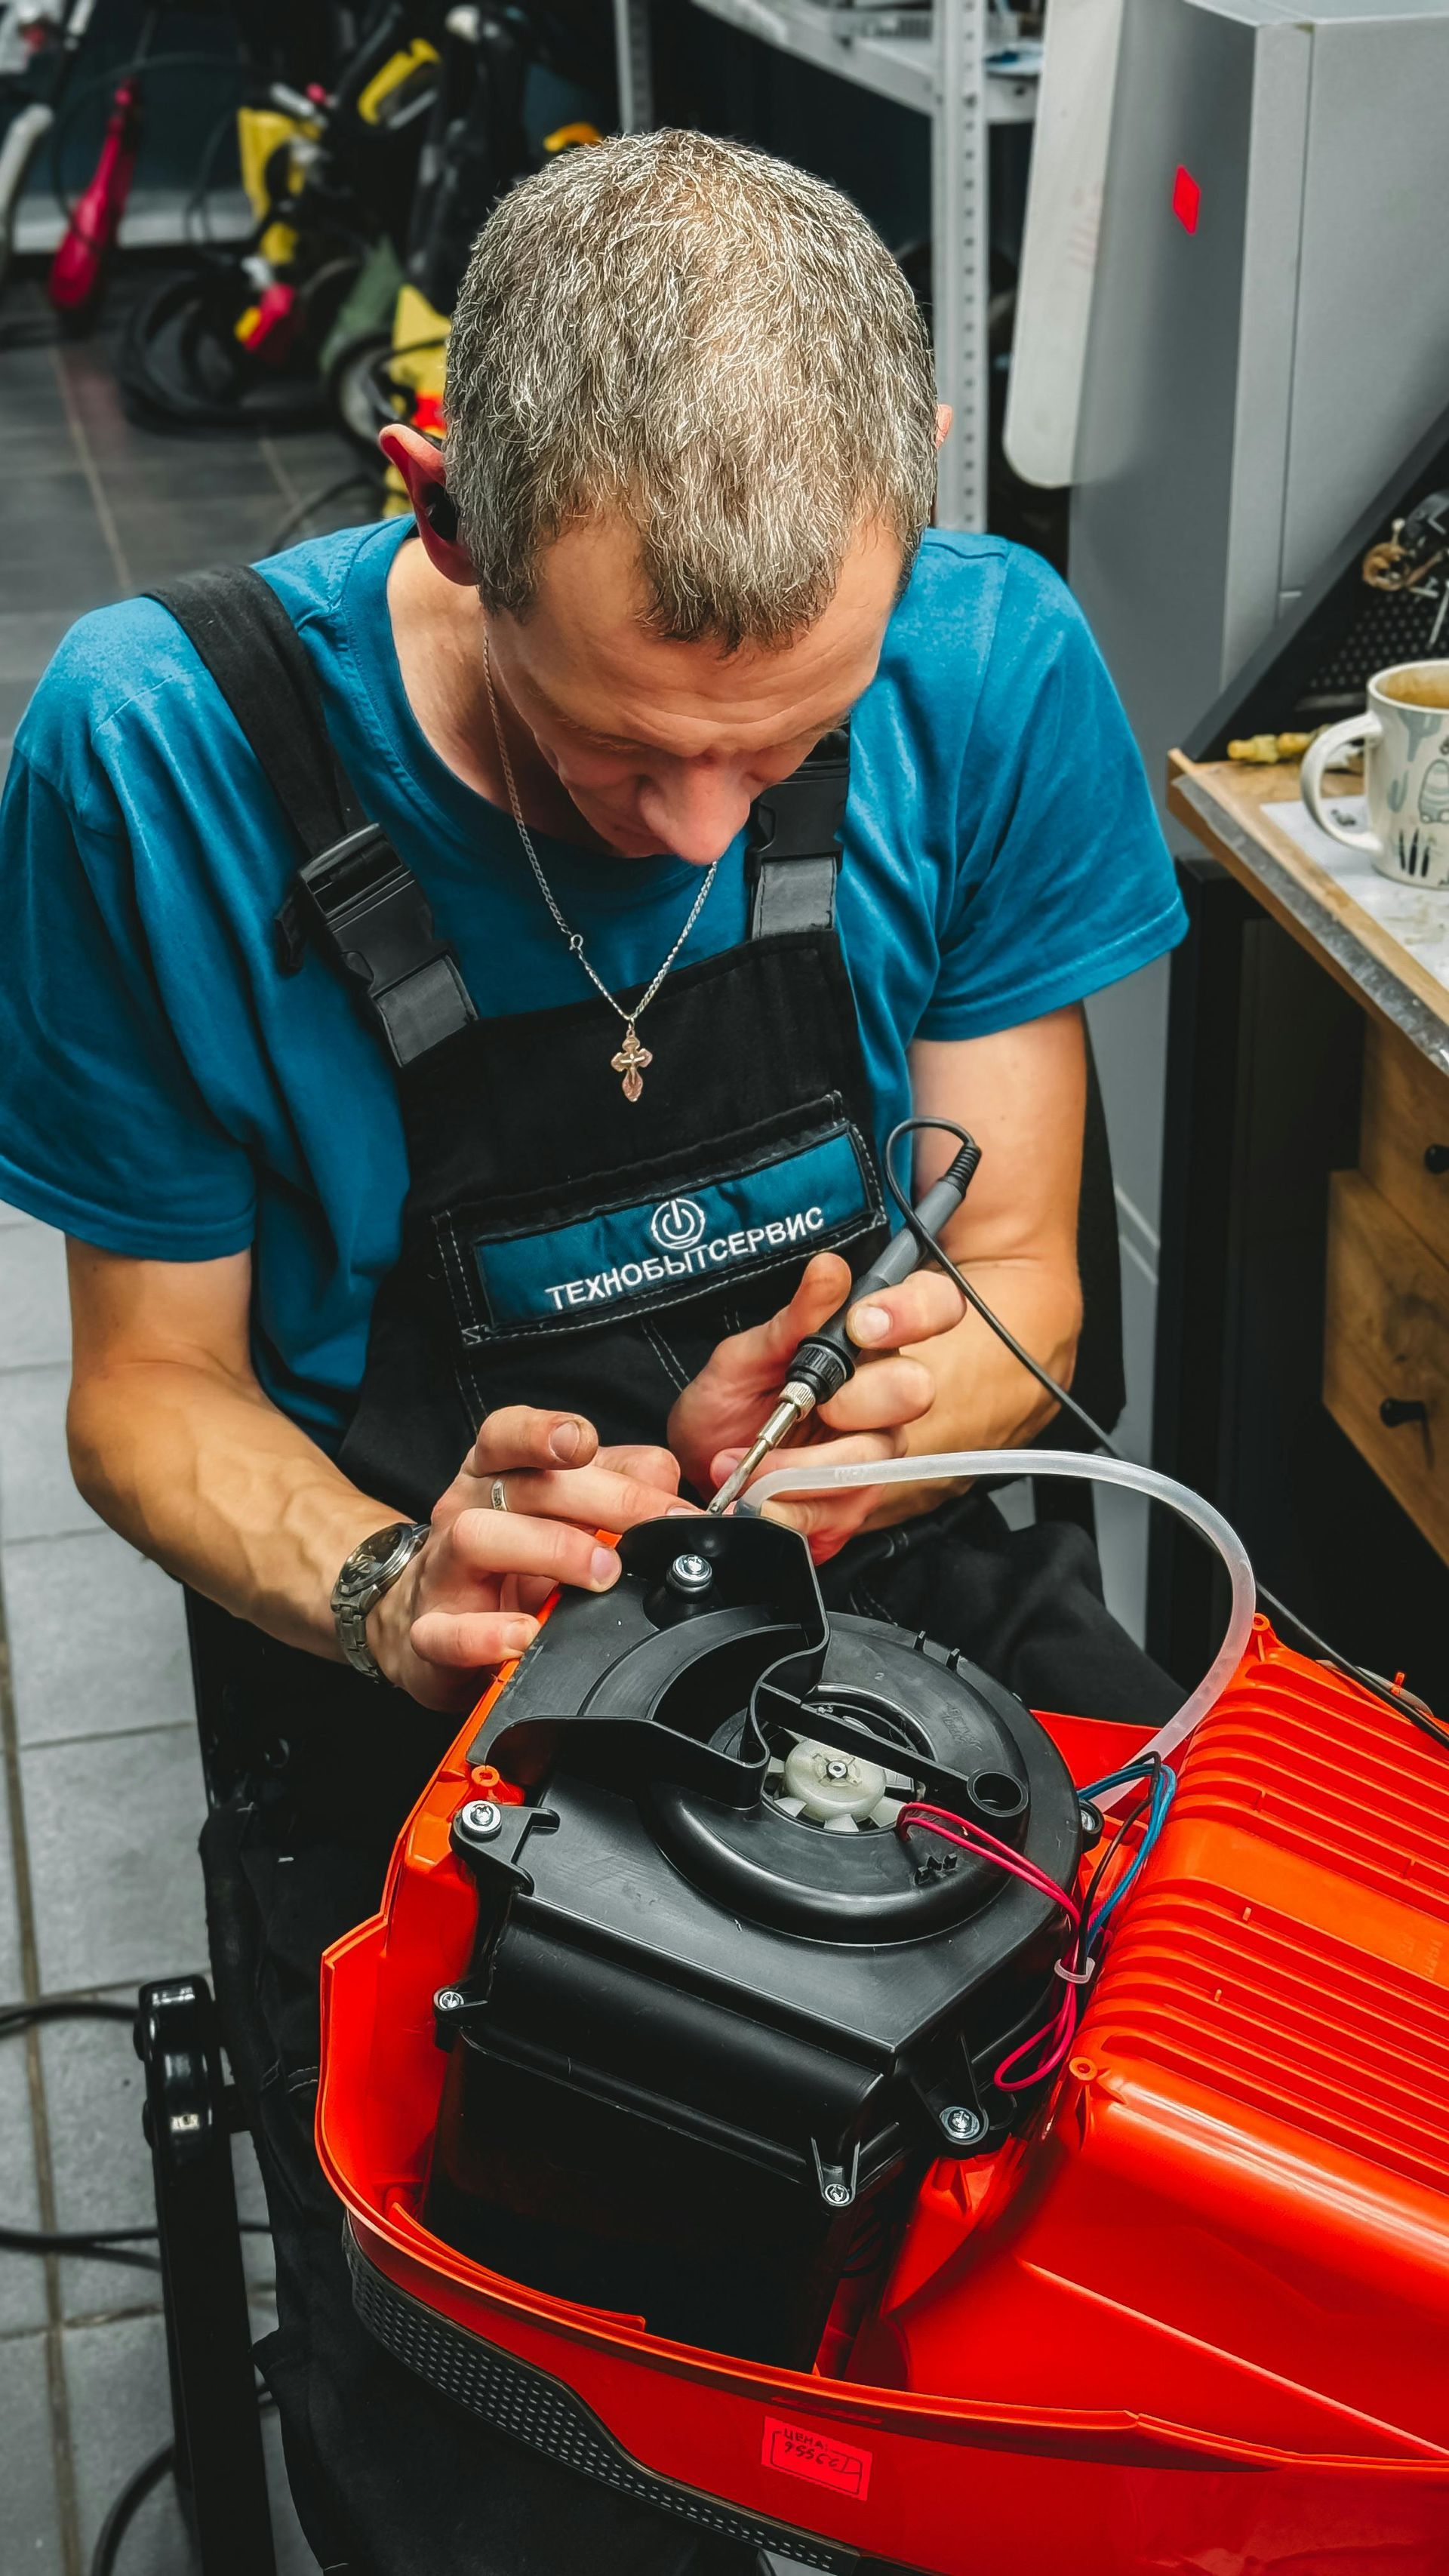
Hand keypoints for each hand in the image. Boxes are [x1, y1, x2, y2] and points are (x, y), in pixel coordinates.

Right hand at [367, 1405, 693, 1708]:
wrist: (429, 1626)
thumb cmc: (507, 1562)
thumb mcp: (561, 1513)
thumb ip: (615, 1484)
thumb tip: (663, 1479)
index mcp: (494, 1474)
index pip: (507, 1434)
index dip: (543, 1431)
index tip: (584, 1441)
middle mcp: (464, 1510)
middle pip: (523, 1486)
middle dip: (600, 1500)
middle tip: (650, 1529)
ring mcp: (443, 1570)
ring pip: (478, 1537)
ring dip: (551, 1551)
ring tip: (602, 1576)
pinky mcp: (429, 1635)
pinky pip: (446, 1632)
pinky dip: (487, 1635)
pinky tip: (526, 1635)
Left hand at [667, 1251, 964, 1559]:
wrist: (699, 1464)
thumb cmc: (728, 1403)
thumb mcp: (745, 1357)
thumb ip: (792, 1320)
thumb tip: (829, 1271)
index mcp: (867, 1345)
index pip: (932, 1307)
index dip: (912, 1312)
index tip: (863, 1325)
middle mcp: (883, 1397)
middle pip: (913, 1390)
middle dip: (857, 1401)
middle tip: (806, 1408)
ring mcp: (873, 1452)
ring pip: (874, 1460)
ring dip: (802, 1467)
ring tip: (750, 1464)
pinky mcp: (853, 1503)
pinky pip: (844, 1511)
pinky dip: (792, 1509)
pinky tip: (760, 1498)